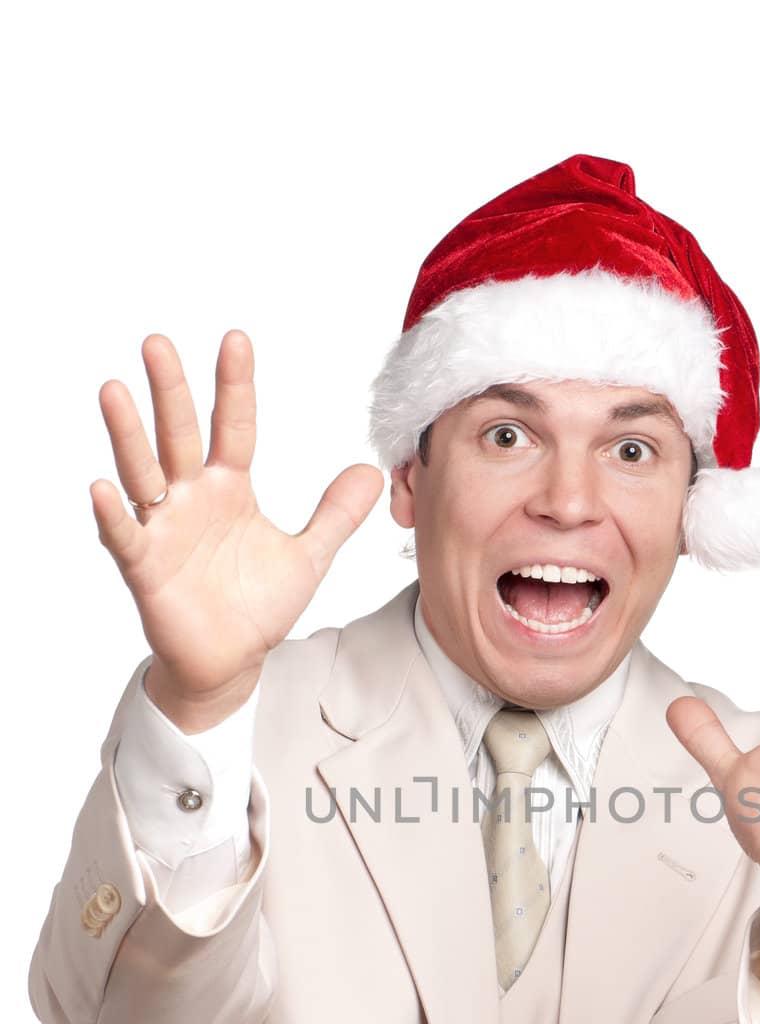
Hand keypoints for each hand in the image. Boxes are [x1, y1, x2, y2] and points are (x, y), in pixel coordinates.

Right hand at [89, 330, 383, 729]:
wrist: (231, 662)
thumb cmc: (257, 605)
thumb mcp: (308, 556)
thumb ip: (335, 514)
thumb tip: (370, 472)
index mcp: (228, 487)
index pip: (233, 426)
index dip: (234, 386)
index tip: (235, 340)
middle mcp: (191, 498)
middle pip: (179, 435)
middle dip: (169, 391)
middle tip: (157, 343)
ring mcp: (164, 529)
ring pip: (143, 473)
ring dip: (128, 436)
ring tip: (114, 392)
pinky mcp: (146, 567)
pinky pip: (126, 536)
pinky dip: (115, 514)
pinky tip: (105, 488)